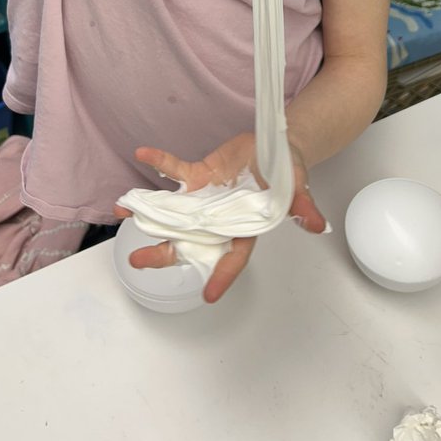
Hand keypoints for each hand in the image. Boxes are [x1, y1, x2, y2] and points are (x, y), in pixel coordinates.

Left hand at [115, 133, 326, 302]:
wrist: (276, 145)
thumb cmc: (288, 171)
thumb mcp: (298, 187)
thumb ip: (303, 206)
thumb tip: (317, 224)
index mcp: (245, 227)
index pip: (234, 256)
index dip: (223, 275)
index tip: (209, 295)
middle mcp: (219, 218)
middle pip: (190, 240)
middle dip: (163, 251)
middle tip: (138, 259)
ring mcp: (205, 198)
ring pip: (173, 210)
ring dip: (147, 209)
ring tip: (122, 210)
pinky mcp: (199, 175)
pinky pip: (176, 170)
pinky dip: (160, 162)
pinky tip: (142, 154)